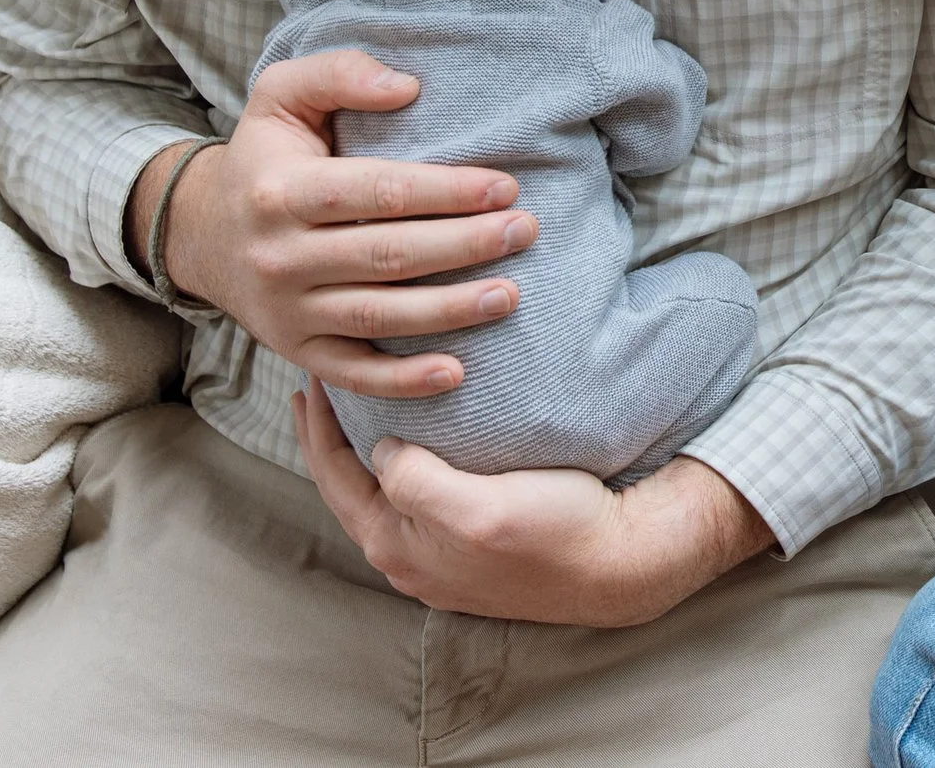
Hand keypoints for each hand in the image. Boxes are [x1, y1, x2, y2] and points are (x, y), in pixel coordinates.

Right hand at [128, 50, 533, 397]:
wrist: (201, 233)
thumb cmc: (265, 157)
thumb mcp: (281, 95)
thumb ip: (339, 73)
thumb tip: (407, 86)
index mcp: (283, 192)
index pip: (378, 192)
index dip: (446, 191)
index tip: (505, 186)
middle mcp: (281, 256)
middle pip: (387, 255)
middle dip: (465, 245)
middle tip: (526, 231)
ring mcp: (287, 311)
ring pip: (377, 318)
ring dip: (449, 311)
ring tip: (510, 295)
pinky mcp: (297, 351)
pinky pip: (353, 375)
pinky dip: (403, 381)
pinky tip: (456, 373)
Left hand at [295, 379, 776, 623]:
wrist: (621, 563)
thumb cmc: (556, 532)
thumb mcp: (477, 508)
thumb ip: (414, 483)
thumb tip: (381, 452)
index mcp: (399, 546)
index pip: (333, 475)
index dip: (318, 423)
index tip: (312, 371)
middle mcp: (411, 557)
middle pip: (350, 486)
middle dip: (333, 434)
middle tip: (326, 380)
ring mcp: (442, 556)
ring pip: (384, 492)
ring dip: (368, 446)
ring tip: (366, 403)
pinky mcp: (474, 547)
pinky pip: (420, 497)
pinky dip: (406, 461)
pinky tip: (423, 438)